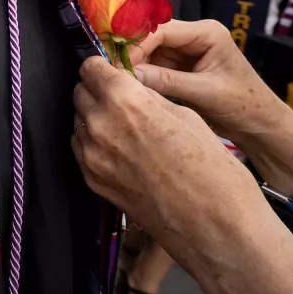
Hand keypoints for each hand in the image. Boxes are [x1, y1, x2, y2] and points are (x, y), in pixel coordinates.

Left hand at [71, 58, 269, 252]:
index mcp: (125, 100)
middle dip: (97, 91)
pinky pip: (81, 149)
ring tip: (125, 128)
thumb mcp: (185, 115)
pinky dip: (93, 143)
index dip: (103, 68)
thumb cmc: (212, 169)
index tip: (112, 72)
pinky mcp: (93, 181)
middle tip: (120, 99)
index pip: (91, 68)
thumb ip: (149, 98)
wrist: (214, 225)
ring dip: (94, 118)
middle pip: (81, 93)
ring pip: (78, 121)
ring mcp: (92, 156)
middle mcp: (100, 125)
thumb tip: (132, 89)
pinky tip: (120, 149)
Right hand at [131, 20, 292, 198]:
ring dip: (133, 64)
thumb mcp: (205, 93)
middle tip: (110, 71)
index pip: (162, 31)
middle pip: (152, 37)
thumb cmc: (244, 106)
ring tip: (115, 80)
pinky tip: (128, 84)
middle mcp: (195, 36)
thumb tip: (128, 76)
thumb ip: (167, 81)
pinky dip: (141, 74)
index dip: (137, 45)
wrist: (262, 126)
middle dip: (131, 53)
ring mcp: (187, 51)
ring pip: (149, 51)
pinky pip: (154, 65)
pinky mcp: (181, 67)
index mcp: (207, 33)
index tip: (119, 66)